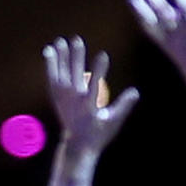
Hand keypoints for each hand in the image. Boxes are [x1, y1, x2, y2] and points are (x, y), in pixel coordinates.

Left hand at [41, 38, 135, 154]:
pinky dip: (50, 66)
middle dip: (76, 56)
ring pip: (60, 75)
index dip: (99, 69)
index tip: (103, 55)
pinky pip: (52, 79)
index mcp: (89, 107)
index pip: (95, 85)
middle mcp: (73, 101)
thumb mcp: (114, 122)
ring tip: (60, 41)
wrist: (78, 146)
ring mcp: (63, 99)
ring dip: (60, 58)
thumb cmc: (99, 134)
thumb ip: (124, 106)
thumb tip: (135, 91)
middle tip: (77, 39)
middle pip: (75, 75)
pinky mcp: (56, 98)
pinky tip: (49, 52)